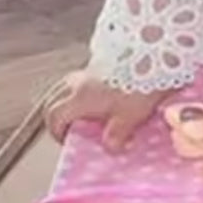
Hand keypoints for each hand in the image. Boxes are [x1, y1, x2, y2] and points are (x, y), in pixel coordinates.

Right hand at [42, 69, 164, 152]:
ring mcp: (86, 70)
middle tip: (70, 128)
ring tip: (82, 112)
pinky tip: (97, 94)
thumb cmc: (137, 84)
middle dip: (56, 116)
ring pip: (62, 87)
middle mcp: (77, 83)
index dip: (57, 132)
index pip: (54, 117)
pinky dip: (78, 89)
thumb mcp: (129, 116)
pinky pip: (76, 78)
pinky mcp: (97, 61)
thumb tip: (111, 147)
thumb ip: (117, 134)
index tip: (68, 140)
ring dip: (65, 101)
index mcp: (80, 98)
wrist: (150, 55)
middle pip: (52, 100)